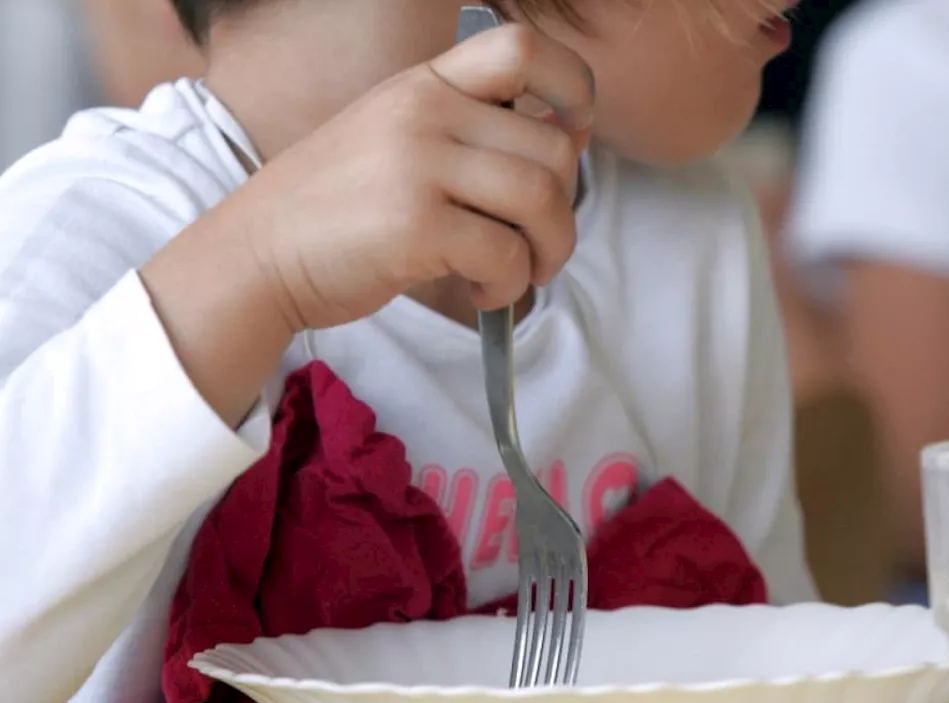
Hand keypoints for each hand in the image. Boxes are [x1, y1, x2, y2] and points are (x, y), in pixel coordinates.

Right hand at [137, 24, 594, 425]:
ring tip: (519, 273)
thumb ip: (470, 130)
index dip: (573, 85)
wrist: (256, 254)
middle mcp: (424, 112)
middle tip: (539, 245)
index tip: (573, 130)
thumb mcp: (398, 138)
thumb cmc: (338, 208)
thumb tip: (567, 140)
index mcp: (425, 83)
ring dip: (549, 251)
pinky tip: (481, 292)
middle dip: (565, 209)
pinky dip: (509, 285)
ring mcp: (418, 166)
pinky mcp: (414, 225)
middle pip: (552, 147)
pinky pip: (505, 254)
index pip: (523, 46)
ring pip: (541, 200)